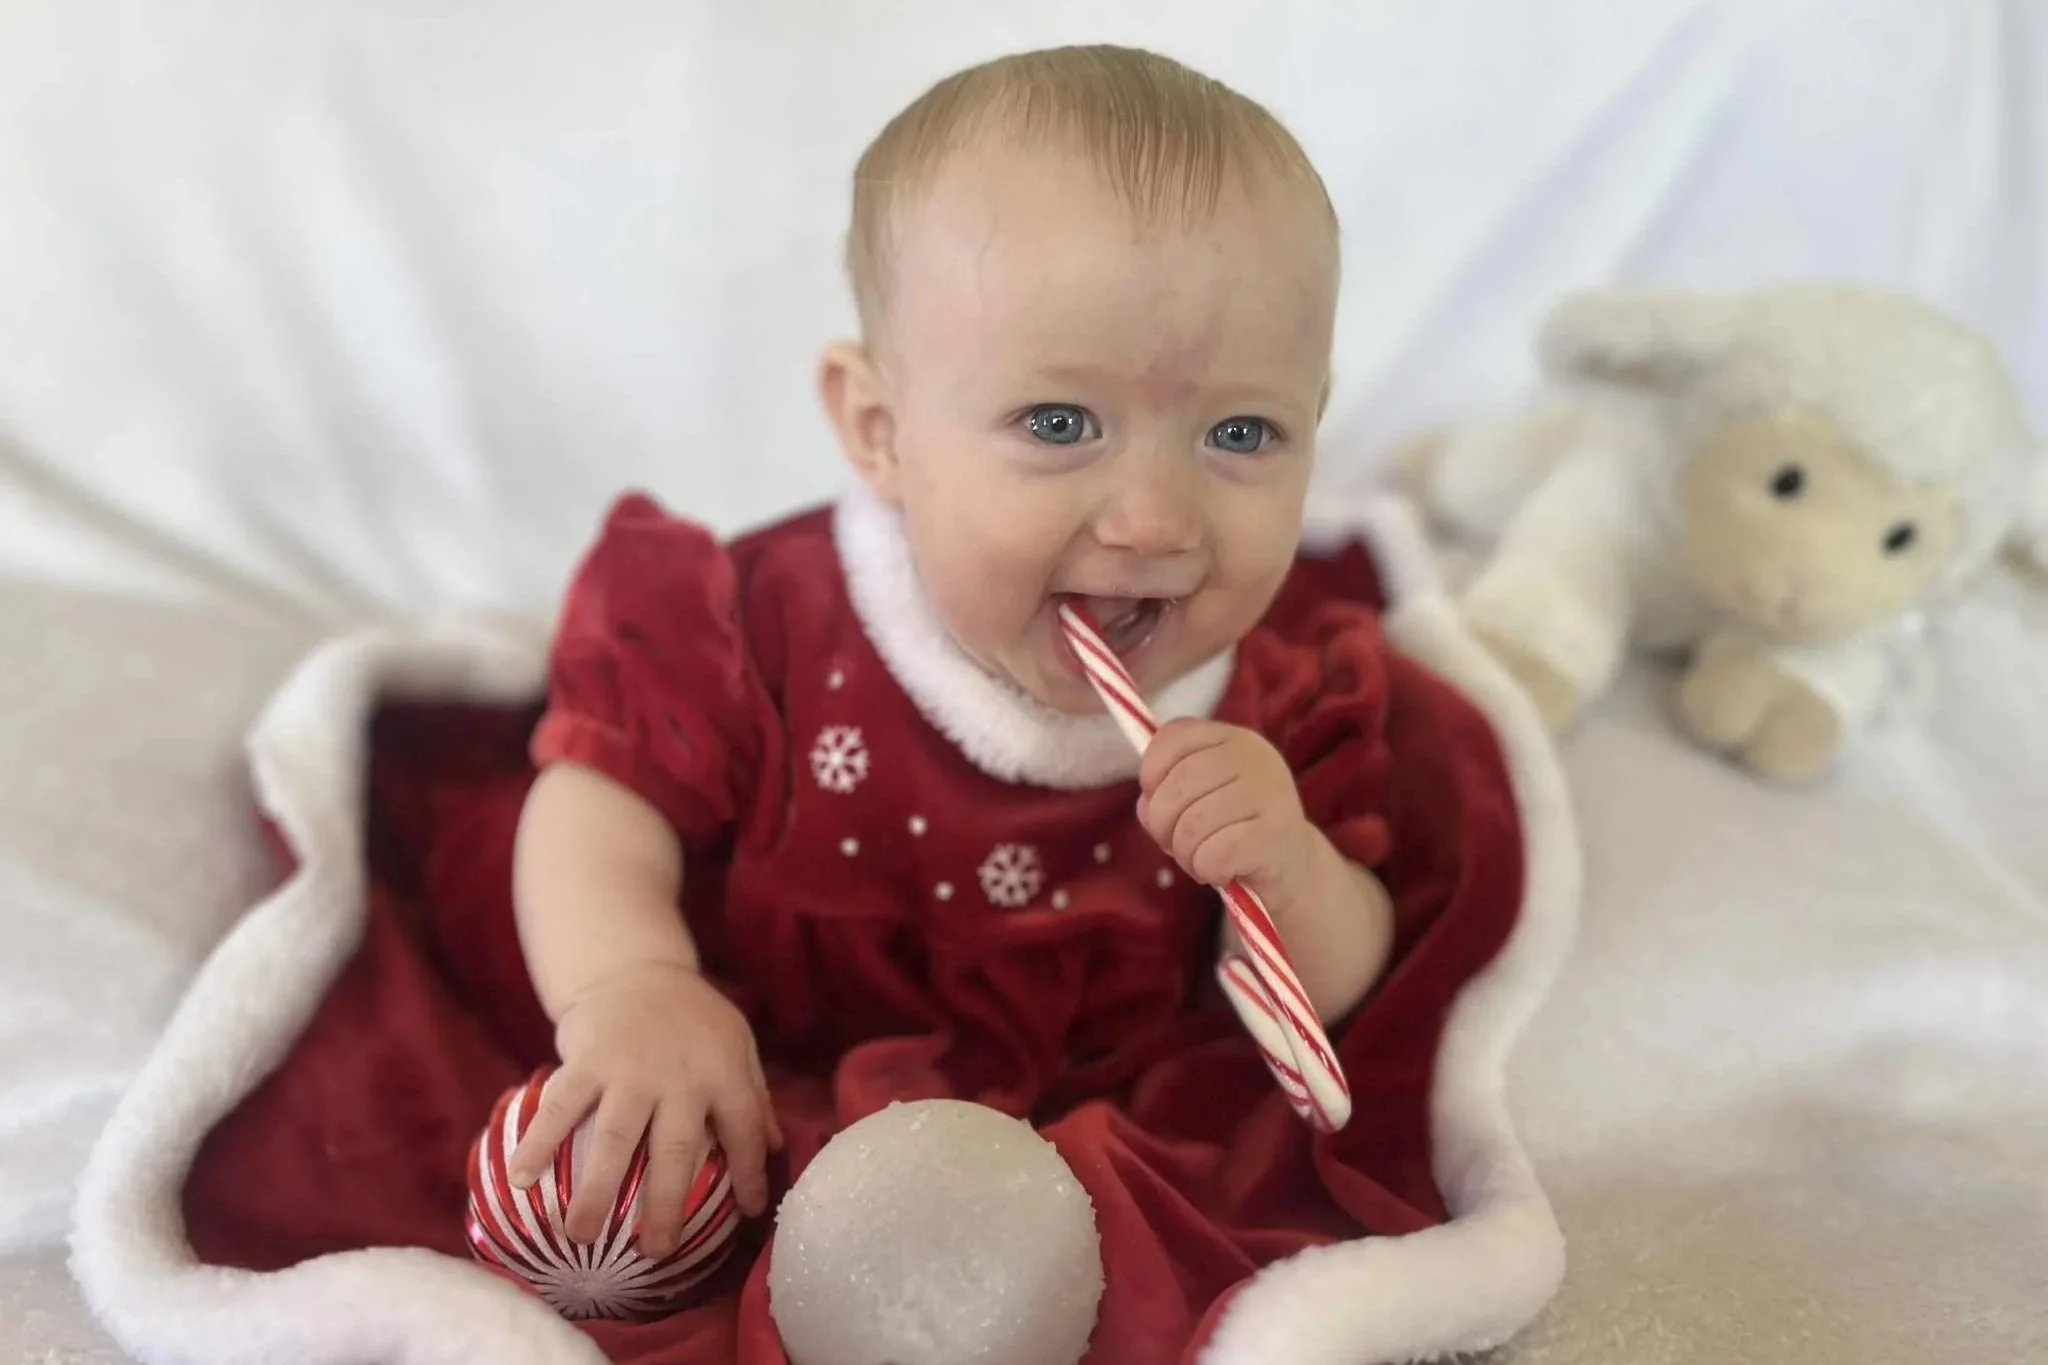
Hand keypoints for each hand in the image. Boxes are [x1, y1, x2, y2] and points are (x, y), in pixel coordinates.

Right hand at [507, 962, 781, 1256]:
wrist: (636, 968)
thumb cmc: (692, 1018)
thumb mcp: (737, 1045)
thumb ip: (753, 1096)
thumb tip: (773, 1150)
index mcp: (723, 1073)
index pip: (744, 1130)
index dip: (750, 1173)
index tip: (747, 1213)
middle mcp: (679, 1077)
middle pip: (676, 1151)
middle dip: (665, 1206)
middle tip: (655, 1252)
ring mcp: (629, 1069)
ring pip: (614, 1137)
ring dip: (596, 1189)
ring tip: (579, 1235)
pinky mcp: (587, 1060)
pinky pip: (561, 1106)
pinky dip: (538, 1141)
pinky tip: (521, 1179)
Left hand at [1137, 719, 1316, 908]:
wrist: (1293, 866)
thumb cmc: (1234, 830)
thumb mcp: (1197, 801)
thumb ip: (1163, 795)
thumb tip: (1147, 806)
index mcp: (1232, 738)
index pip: (1174, 736)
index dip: (1152, 771)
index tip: (1157, 800)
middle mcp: (1254, 756)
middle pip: (1177, 785)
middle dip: (1162, 825)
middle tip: (1177, 844)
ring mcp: (1269, 792)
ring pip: (1192, 825)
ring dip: (1185, 854)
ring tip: (1202, 860)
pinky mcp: (1275, 833)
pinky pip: (1214, 855)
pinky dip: (1207, 870)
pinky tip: (1222, 871)